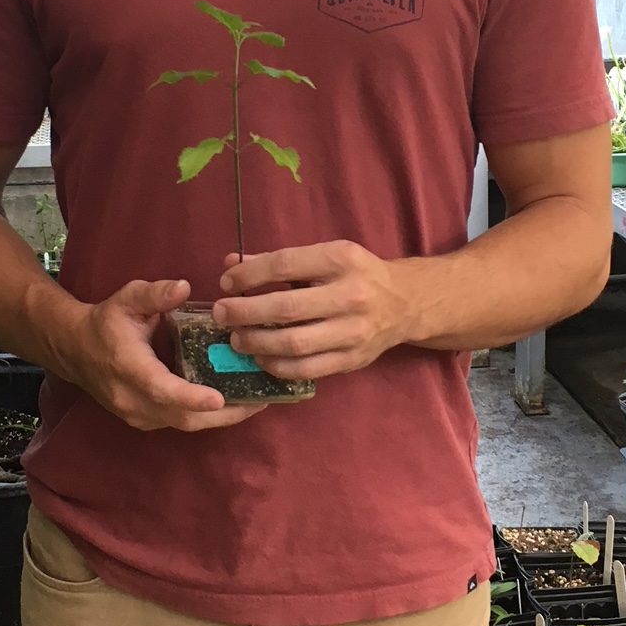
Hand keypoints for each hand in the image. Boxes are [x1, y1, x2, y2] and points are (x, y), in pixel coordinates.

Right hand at [65, 278, 268, 432]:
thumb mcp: (128, 298)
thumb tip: (183, 287)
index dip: (191, 397)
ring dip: (219, 419)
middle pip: (181, 417)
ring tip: (254, 403)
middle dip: (223, 415)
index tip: (219, 398)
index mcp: (128, 368)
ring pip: (184, 424)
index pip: (161, 389)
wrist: (76, 349)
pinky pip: (179, 423)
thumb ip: (155, 293)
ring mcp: (138, 415)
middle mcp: (132, 399)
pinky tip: (231, 403)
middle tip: (259, 402)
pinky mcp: (144, 420)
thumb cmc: (107, 322)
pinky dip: (205, 417)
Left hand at [212, 242, 412, 382]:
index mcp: (341, 260)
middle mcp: (350, 296)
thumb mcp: (324, 256)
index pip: (284, 265)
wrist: (404, 303)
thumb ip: (280, 261)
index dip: (249, 276)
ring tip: (237, 338)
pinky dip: (277, 366)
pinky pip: (306, 370)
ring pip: (294, 344)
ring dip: (256, 343)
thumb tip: (232, 265)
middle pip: (286, 309)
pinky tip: (261, 357)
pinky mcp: (352, 360)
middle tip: (221, 314)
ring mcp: (353, 332)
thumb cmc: (356, 274)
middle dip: (244, 313)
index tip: (226, 283)